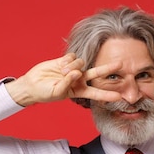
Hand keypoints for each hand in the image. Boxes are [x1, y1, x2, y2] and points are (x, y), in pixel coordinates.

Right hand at [5, 53, 121, 105]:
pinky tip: (60, 66)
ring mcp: (73, 69)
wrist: (33, 84)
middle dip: (108, 68)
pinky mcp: (66, 60)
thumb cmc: (44, 93)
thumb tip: (76, 72)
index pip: (96, 93)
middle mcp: (79, 79)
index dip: (107, 95)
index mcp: (79, 91)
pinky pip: (73, 57)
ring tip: (61, 72)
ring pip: (81, 63)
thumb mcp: (57, 92)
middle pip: (97, 73)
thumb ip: (68, 83)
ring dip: (71, 67)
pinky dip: (66, 61)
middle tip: (121, 64)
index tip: (119, 97)